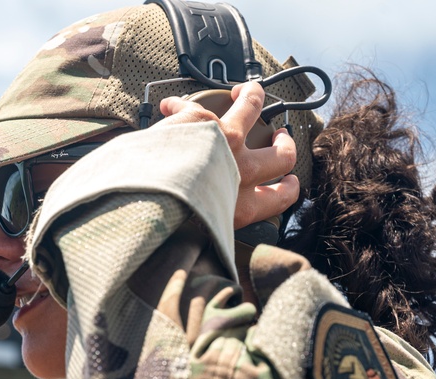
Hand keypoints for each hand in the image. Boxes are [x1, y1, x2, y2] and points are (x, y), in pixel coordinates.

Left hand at [158, 82, 298, 229]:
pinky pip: (197, 104)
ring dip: (252, 96)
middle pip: (281, 155)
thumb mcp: (204, 229)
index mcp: (242, 207)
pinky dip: (180, 105)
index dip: (288, 188)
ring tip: (248, 93)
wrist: (147, 200)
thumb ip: (215, 219)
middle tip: (279, 138)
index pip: (279, 198)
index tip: (289, 181)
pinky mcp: (202, 121)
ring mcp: (226, 142)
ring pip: (252, 108)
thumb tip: (207, 217)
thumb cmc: (170, 219)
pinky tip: (171, 107)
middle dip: (284, 144)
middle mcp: (241, 173)